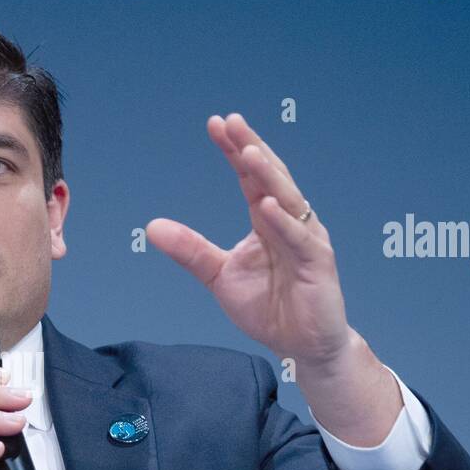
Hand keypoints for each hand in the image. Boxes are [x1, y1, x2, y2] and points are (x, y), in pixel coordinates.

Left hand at [147, 112, 352, 369]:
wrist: (301, 346)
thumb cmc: (269, 308)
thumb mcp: (219, 275)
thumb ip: (191, 250)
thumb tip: (152, 226)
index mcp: (266, 221)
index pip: (250, 178)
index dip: (234, 150)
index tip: (216, 124)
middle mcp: (289, 223)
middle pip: (270, 177)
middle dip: (251, 149)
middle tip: (231, 122)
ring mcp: (306, 240)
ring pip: (287, 200)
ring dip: (268, 175)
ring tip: (248, 152)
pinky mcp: (317, 264)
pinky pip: (298, 238)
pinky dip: (282, 222)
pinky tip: (265, 205)